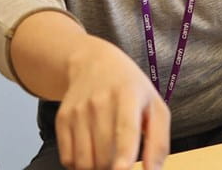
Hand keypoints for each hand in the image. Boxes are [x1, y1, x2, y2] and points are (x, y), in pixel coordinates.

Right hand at [10, 12, 169, 169]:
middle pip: (104, 154)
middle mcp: (99, 101)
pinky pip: (68, 158)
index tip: (122, 169)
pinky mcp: (62, 118)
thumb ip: (159, 142)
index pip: (125, 127)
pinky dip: (79, 165)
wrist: (94, 62)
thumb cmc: (130, 88)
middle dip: (114, 169)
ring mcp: (78, 109)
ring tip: (106, 159)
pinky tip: (90, 153)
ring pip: (84, 161)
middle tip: (121, 162)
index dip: (125, 152)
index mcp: (128, 96)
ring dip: (97, 169)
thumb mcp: (155, 107)